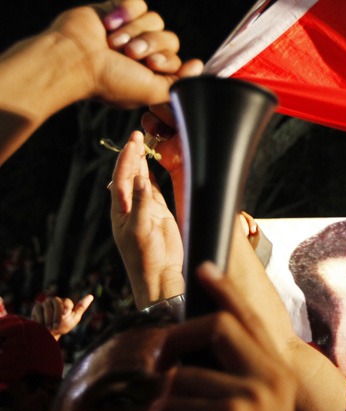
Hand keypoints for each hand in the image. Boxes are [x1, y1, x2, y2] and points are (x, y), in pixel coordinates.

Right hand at [30, 295, 93, 339]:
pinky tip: (42, 325)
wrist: (49, 335)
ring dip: (49, 319)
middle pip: (56, 302)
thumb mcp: (74, 318)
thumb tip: (91, 296)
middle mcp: (54, 300)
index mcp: (65, 302)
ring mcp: (44, 304)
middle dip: (57, 315)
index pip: (67, 301)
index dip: (66, 307)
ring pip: (47, 307)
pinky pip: (38, 311)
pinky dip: (41, 320)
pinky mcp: (36, 308)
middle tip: (56, 326)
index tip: (65, 315)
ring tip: (49, 328)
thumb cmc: (63, 326)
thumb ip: (81, 307)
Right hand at [51, 0, 202, 108]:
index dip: (167, 59)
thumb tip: (199, 66)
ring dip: (134, 32)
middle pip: (169, 38)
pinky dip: (125, 13)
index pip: (176, 58)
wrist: (73, 60)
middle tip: (129, 54)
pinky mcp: (117, 11)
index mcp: (150, 71)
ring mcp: (130, 30)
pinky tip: (109, 24)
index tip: (151, 65)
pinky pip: (137, 4)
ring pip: (155, 20)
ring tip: (113, 42)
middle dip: (150, 45)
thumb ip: (179, 82)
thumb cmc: (109, 81)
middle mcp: (142, 51)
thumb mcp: (152, 91)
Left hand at [110, 130, 184, 308]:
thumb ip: (142, 203)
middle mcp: (132, 206)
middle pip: (130, 175)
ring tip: (143, 144)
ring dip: (142, 163)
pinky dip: (153, 178)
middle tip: (137, 134)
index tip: (133, 141)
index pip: (122, 177)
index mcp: (121, 209)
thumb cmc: (145, 257)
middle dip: (132, 155)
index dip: (127, 158)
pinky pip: (155, 191)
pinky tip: (152, 167)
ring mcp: (146, 209)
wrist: (159, 275)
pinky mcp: (160, 214)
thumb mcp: (141, 229)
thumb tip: (140, 179)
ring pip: (142, 181)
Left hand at [141, 263, 297, 410]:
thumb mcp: (254, 405)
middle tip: (159, 361)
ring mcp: (253, 395)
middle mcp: (271, 375)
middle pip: (217, 327)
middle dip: (177, 339)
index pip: (248, 317)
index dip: (224, 290)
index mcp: (276, 369)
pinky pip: (172, 405)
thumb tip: (196, 339)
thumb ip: (238, 372)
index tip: (204, 268)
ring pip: (183, 375)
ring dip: (161, 402)